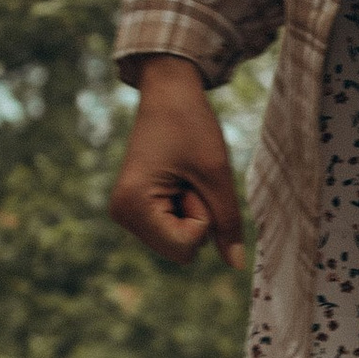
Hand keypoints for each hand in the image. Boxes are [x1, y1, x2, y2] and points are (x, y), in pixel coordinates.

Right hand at [110, 56, 245, 271]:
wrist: (168, 92)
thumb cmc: (191, 124)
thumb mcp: (217, 174)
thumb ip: (227, 222)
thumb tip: (237, 265)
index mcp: (132, 206)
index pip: (184, 247)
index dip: (202, 217)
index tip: (192, 180)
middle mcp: (121, 213)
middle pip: (179, 248)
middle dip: (196, 217)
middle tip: (187, 175)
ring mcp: (125, 211)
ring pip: (177, 240)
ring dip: (191, 211)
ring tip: (182, 174)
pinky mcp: (134, 205)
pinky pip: (171, 227)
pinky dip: (184, 207)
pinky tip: (176, 178)